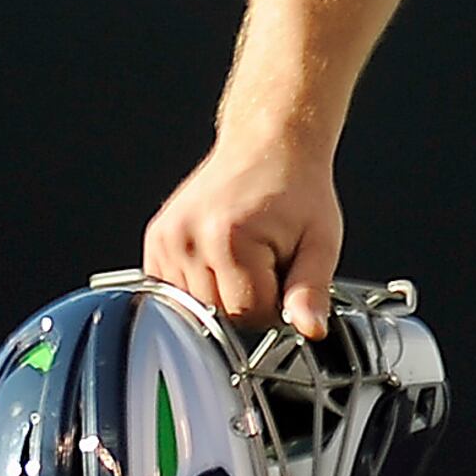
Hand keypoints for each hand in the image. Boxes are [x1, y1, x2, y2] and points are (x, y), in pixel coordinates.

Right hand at [143, 135, 344, 337]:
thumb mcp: (320, 241)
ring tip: (243, 255)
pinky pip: (175, 291)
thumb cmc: (297, 189)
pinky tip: (219, 258)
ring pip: (193, 308)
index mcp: (231, 240)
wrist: (268, 144)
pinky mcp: (155, 240)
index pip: (250, 314)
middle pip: (218, 315)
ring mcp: (166, 239)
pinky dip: (198, 286)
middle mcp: (190, 239)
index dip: (275, 304)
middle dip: (248, 299)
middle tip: (267, 260)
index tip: (285, 274)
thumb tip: (311, 331)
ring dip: (221, 294)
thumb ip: (311, 291)